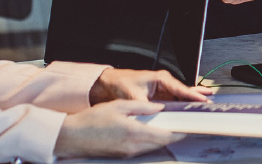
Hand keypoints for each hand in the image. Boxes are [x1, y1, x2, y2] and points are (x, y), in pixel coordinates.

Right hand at [53, 100, 182, 158]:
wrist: (71, 137)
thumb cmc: (91, 120)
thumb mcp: (119, 106)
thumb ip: (142, 107)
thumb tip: (159, 108)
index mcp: (135, 133)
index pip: (166, 136)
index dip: (180, 132)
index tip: (190, 127)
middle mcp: (134, 147)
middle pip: (162, 143)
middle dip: (173, 135)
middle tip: (181, 125)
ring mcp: (128, 153)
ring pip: (153, 147)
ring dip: (161, 139)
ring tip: (167, 127)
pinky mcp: (122, 155)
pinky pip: (143, 149)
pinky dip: (150, 141)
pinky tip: (149, 132)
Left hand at [89, 68, 211, 103]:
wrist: (109, 83)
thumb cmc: (121, 83)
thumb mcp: (133, 95)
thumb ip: (145, 106)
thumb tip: (154, 116)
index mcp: (161, 79)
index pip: (180, 88)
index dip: (192, 95)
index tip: (202, 100)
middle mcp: (164, 84)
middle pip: (184, 92)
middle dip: (197, 97)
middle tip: (210, 103)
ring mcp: (163, 91)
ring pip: (181, 98)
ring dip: (192, 102)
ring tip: (206, 106)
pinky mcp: (160, 98)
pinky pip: (175, 103)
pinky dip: (183, 107)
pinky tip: (191, 110)